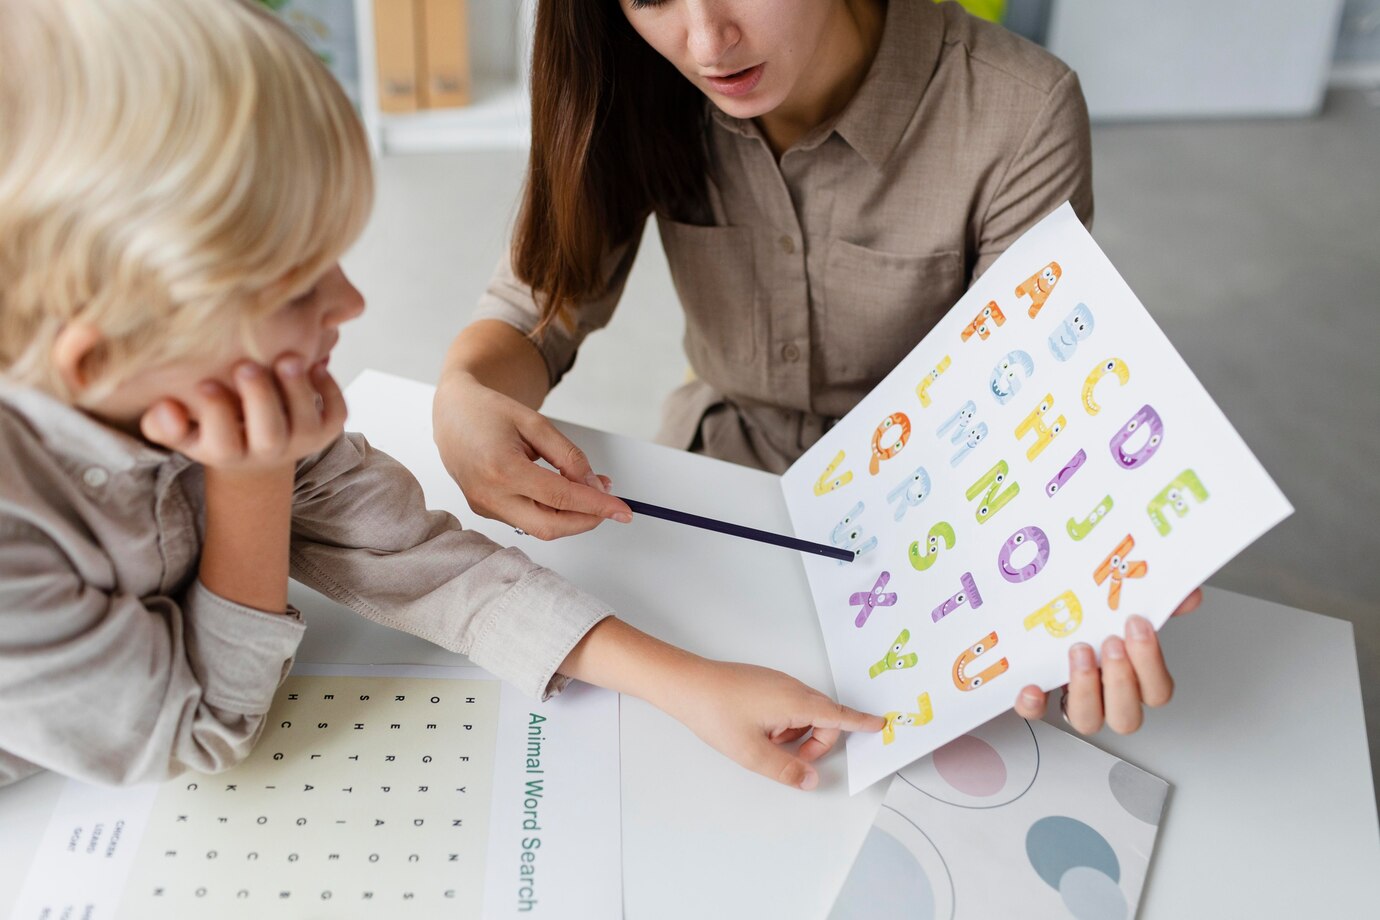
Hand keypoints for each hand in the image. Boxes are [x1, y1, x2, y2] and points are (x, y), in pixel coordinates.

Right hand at [139, 354, 346, 470]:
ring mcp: (300, 442)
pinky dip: (332, 391)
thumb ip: (163, 423)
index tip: (205, 384)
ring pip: (306, 424)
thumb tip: (165, 408)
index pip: (222, 443)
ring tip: (288, 357)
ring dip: (299, 391)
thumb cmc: (209, 429)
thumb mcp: (181, 431)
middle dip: (260, 400)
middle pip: (269, 435)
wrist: (254, 451)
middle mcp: (267, 452)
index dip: (215, 415)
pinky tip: (315, 363)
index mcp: (227, 453)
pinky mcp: (324, 432)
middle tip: (247, 366)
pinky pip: (336, 416)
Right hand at [432, 373, 630, 539]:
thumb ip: (569, 456)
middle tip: (608, 503)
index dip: (597, 506)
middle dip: (586, 520)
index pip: (561, 498)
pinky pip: (526, 520)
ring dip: (570, 515)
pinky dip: (551, 511)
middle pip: (550, 527)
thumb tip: (594, 487)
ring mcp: (484, 507)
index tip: (623, 511)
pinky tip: (561, 492)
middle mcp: (489, 495)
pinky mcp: (484, 510)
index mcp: (502, 469)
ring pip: (539, 528)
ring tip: (587, 488)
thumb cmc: (488, 411)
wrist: (451, 412)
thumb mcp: (536, 423)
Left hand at [662, 659, 885, 789]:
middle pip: (825, 717)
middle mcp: (792, 687)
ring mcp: (778, 683)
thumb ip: (786, 770)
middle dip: (817, 743)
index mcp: (796, 702)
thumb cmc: (717, 713)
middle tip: (791, 761)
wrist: (687, 684)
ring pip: (805, 713)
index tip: (881, 723)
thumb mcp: (752, 752)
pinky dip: (784, 723)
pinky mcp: (765, 683)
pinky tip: (759, 731)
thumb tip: (812, 780)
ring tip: (766, 743)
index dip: (861, 722)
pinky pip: (788, 705)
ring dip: (796, 734)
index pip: (839, 715)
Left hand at [1014, 588, 1202, 732]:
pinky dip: (1034, 705)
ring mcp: (1074, 698)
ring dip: (1085, 690)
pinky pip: (1037, 714)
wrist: (1048, 605)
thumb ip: (1157, 599)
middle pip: (1127, 717)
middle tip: (1110, 643)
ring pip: (1088, 721)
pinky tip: (1034, 686)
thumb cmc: (1091, 610)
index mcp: (1134, 676)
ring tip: (1079, 652)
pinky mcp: (1040, 697)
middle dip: (1120, 680)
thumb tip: (1187, 597)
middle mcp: (1107, 695)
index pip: (1157, 691)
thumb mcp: (1124, 598)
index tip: (1136, 625)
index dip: (1150, 663)